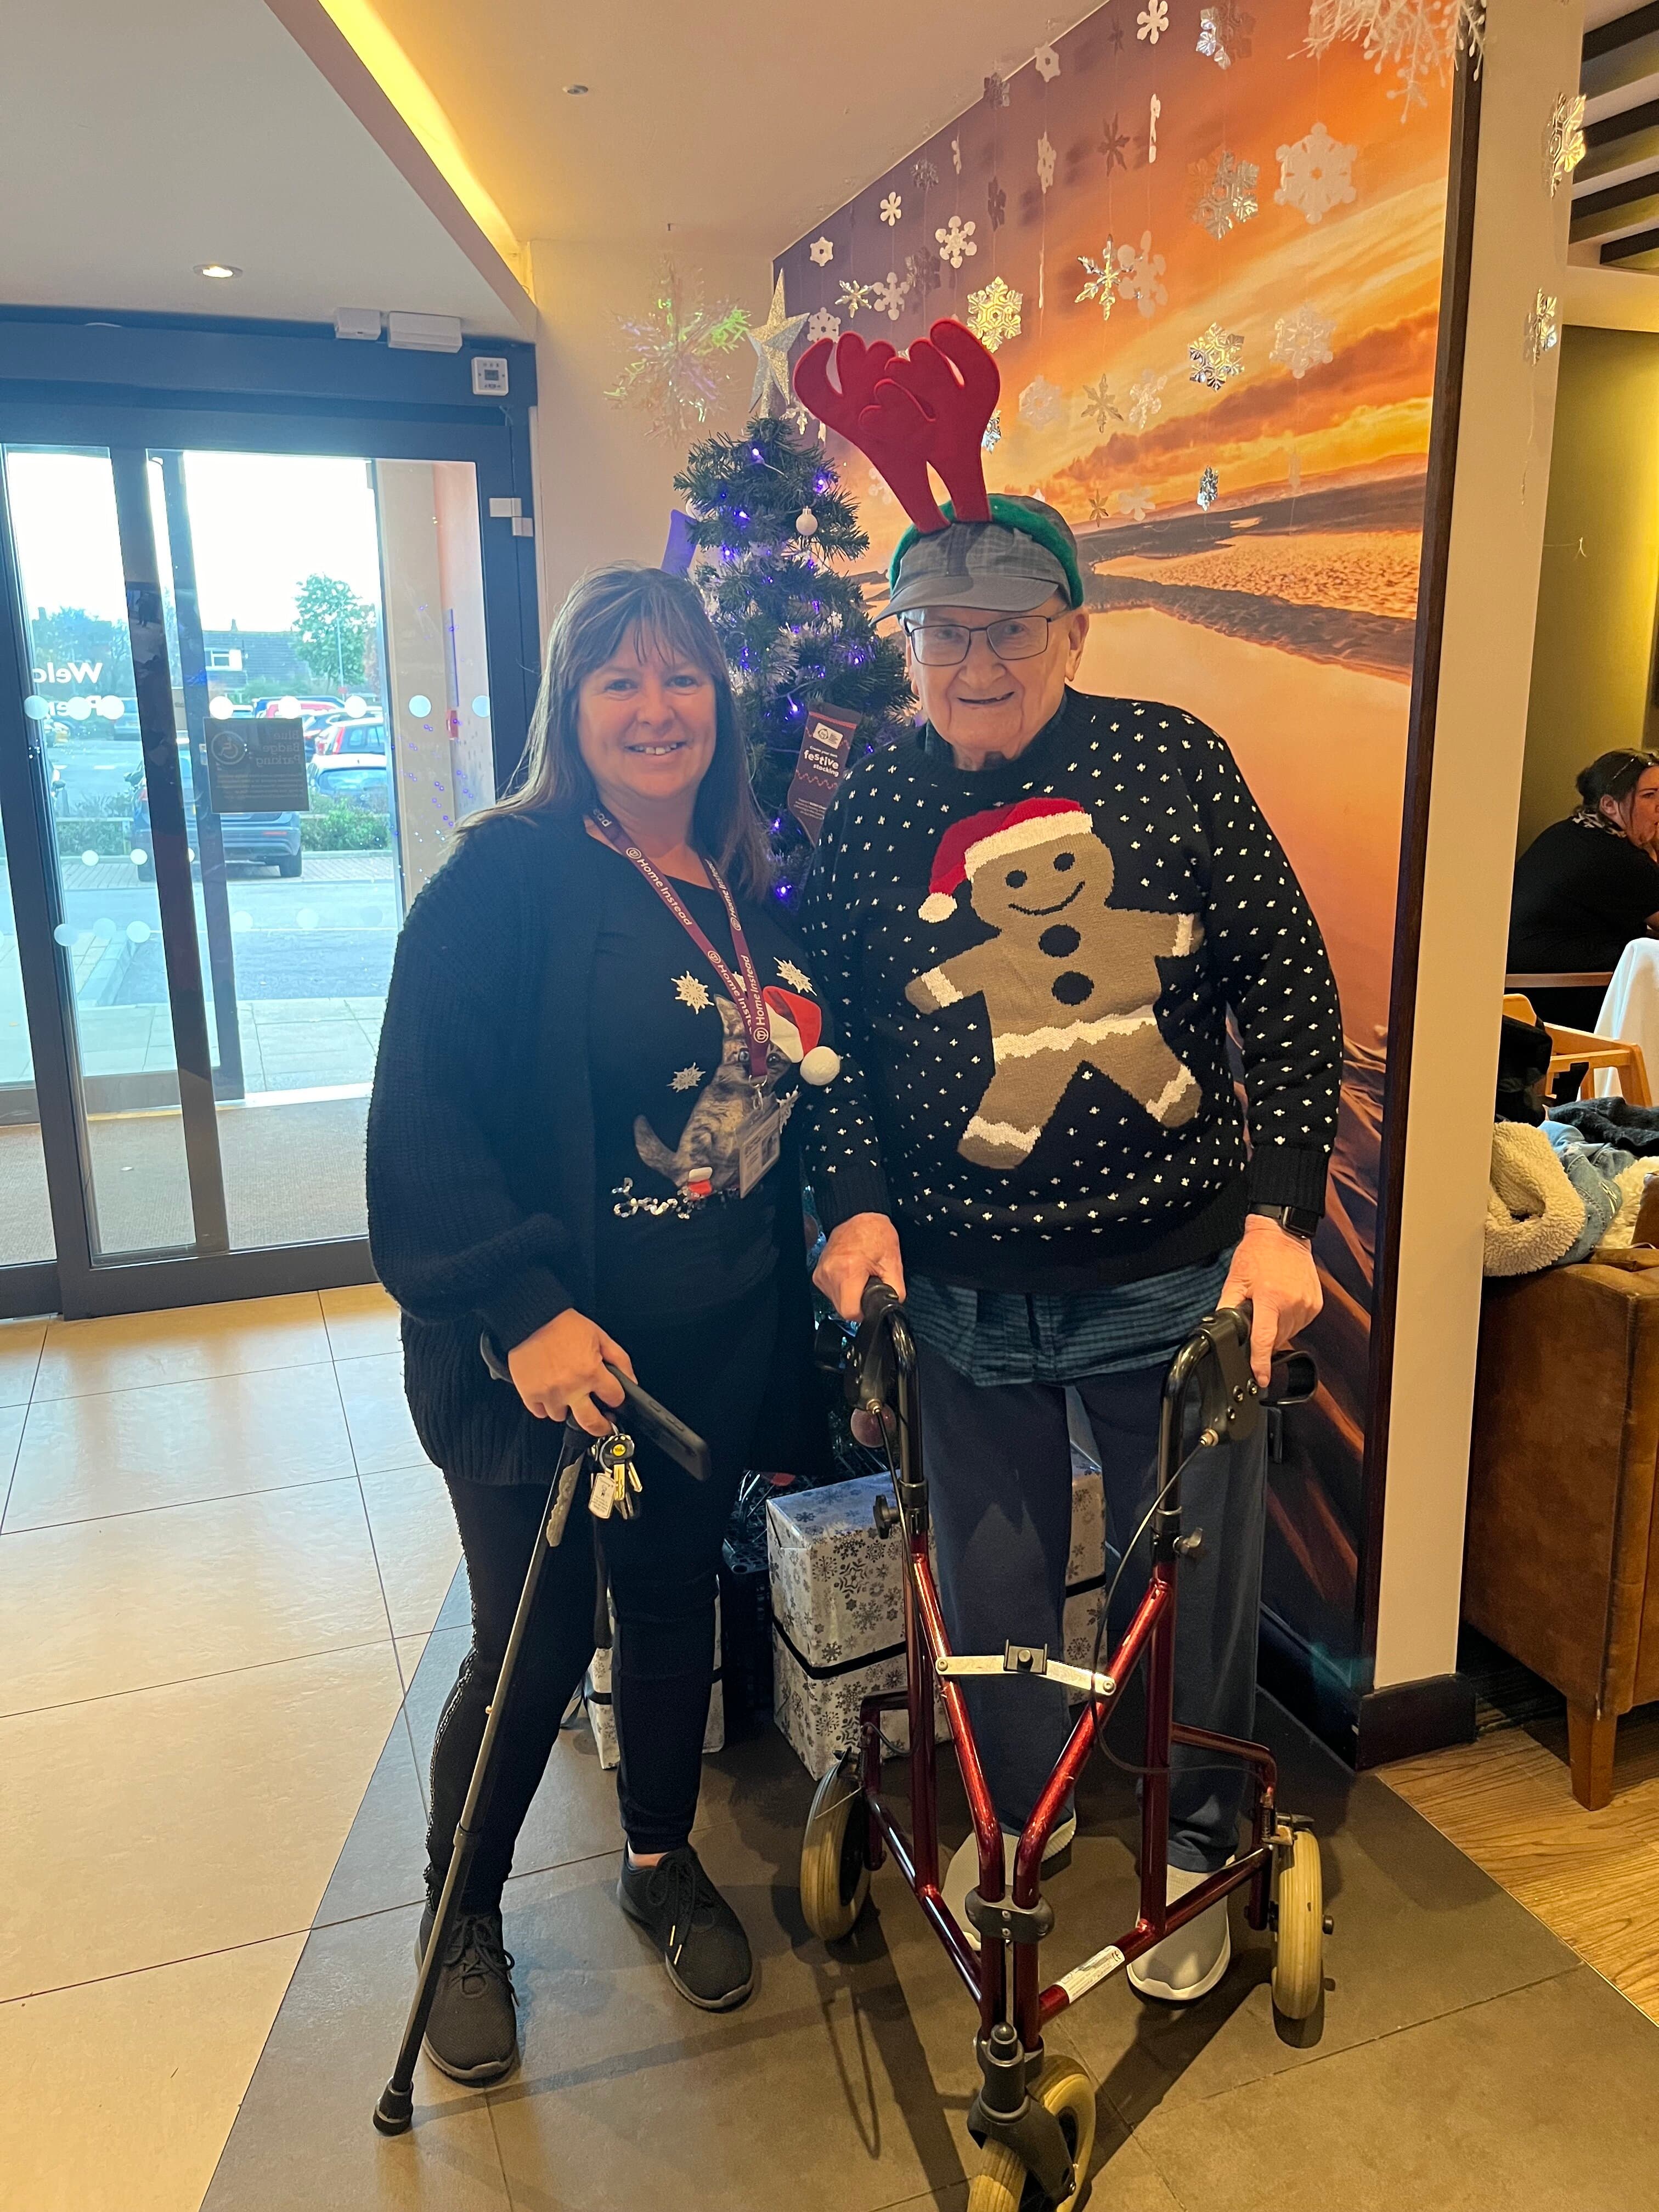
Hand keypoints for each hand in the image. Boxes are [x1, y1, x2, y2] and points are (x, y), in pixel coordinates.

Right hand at [507, 1309, 634, 1435]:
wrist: (531, 1320)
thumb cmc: (563, 1326)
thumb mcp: (600, 1337)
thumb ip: (619, 1360)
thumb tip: (631, 1381)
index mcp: (591, 1372)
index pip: (614, 1398)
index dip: (616, 1398)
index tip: (613, 1397)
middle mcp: (571, 1387)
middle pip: (592, 1423)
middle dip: (601, 1426)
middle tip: (602, 1424)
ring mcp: (549, 1394)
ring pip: (562, 1417)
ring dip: (567, 1408)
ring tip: (566, 1392)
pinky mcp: (530, 1395)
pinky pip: (541, 1413)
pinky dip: (545, 1405)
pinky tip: (549, 1391)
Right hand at [814, 1211, 905, 1323]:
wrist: (860, 1217)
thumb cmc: (876, 1235)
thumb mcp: (894, 1264)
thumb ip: (895, 1292)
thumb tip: (892, 1308)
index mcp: (848, 1271)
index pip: (850, 1312)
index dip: (864, 1312)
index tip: (870, 1303)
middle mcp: (830, 1273)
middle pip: (843, 1309)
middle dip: (858, 1302)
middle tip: (867, 1283)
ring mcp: (821, 1273)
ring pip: (836, 1302)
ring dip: (850, 1295)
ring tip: (859, 1276)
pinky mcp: (818, 1274)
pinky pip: (831, 1293)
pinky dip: (842, 1288)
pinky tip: (850, 1274)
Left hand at [1219, 1216, 1322, 1386]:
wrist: (1284, 1235)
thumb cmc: (1257, 1254)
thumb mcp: (1234, 1280)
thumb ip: (1227, 1309)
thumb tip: (1221, 1332)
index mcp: (1270, 1299)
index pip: (1265, 1340)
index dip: (1261, 1363)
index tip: (1261, 1379)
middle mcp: (1292, 1304)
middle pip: (1275, 1338)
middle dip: (1263, 1334)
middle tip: (1257, 1313)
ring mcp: (1307, 1305)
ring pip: (1288, 1333)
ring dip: (1276, 1327)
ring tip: (1270, 1302)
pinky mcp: (1316, 1304)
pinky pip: (1299, 1323)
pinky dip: (1289, 1319)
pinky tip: (1282, 1301)